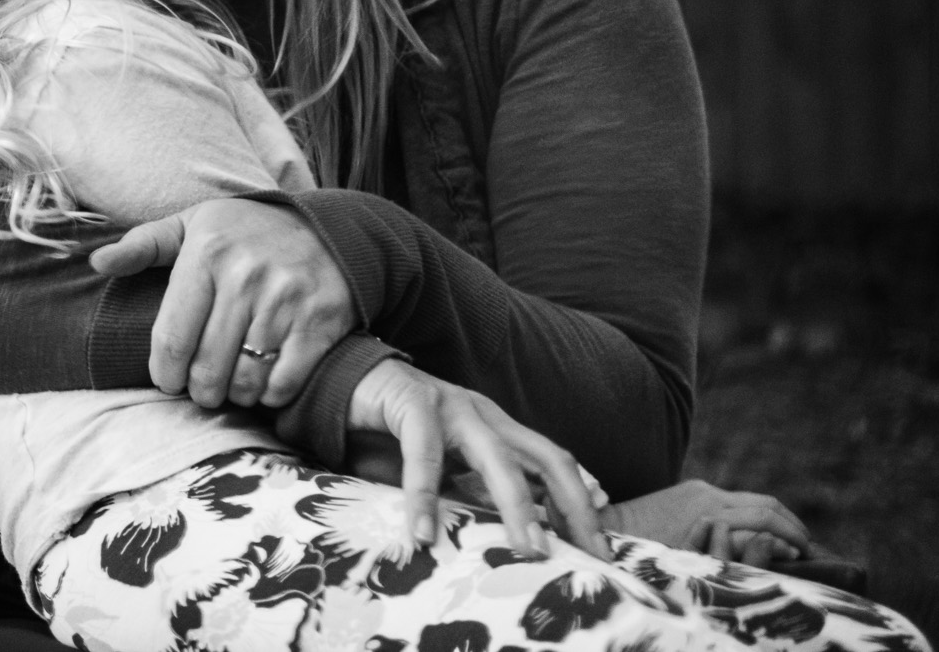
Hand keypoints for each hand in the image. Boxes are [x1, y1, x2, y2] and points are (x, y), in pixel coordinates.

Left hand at [88, 198, 354, 408]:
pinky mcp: (322, 322)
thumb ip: (143, 245)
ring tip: (231, 387)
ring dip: (234, 396)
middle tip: (201, 390)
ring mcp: (286, 300)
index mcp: (207, 253)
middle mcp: (246, 276)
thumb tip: (97, 262)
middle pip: (207, 368)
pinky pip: (285, 382)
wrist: (330, 228)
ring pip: (245, 381)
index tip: (168, 380)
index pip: (172, 339)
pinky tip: (265, 383)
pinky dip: (271, 395)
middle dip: (199, 391)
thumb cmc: (246, 232)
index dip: (164, 373)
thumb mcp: (192, 225)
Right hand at [349, 358, 610, 560]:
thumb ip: (474, 493)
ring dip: (517, 506)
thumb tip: (513, 534)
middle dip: (572, 507)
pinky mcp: (412, 402)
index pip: (555, 464)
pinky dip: (424, 496)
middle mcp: (484, 413)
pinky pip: (424, 454)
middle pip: (546, 458)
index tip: (600, 546)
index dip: (581, 503)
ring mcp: (450, 405)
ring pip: (497, 457)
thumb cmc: (388, 435)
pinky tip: (423, 534)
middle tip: (586, 555)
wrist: (338, 382)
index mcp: (497, 428)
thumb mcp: (442, 472)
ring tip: (527, 549)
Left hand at [603, 480, 810, 565]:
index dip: (792, 536)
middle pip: (765, 503)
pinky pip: (732, 501)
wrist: (609, 527)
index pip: (766, 517)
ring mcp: (700, 489)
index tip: (809, 554)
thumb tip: (777, 546)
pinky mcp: (692, 490)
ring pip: (751, 499)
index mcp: (711, 509)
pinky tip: (761, 534)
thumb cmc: (648, 551)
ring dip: (775, 519)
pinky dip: (754, 515)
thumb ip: (735, 549)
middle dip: (791, 524)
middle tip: (810, 548)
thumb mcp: (694, 557)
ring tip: (793, 542)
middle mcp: (709, 493)